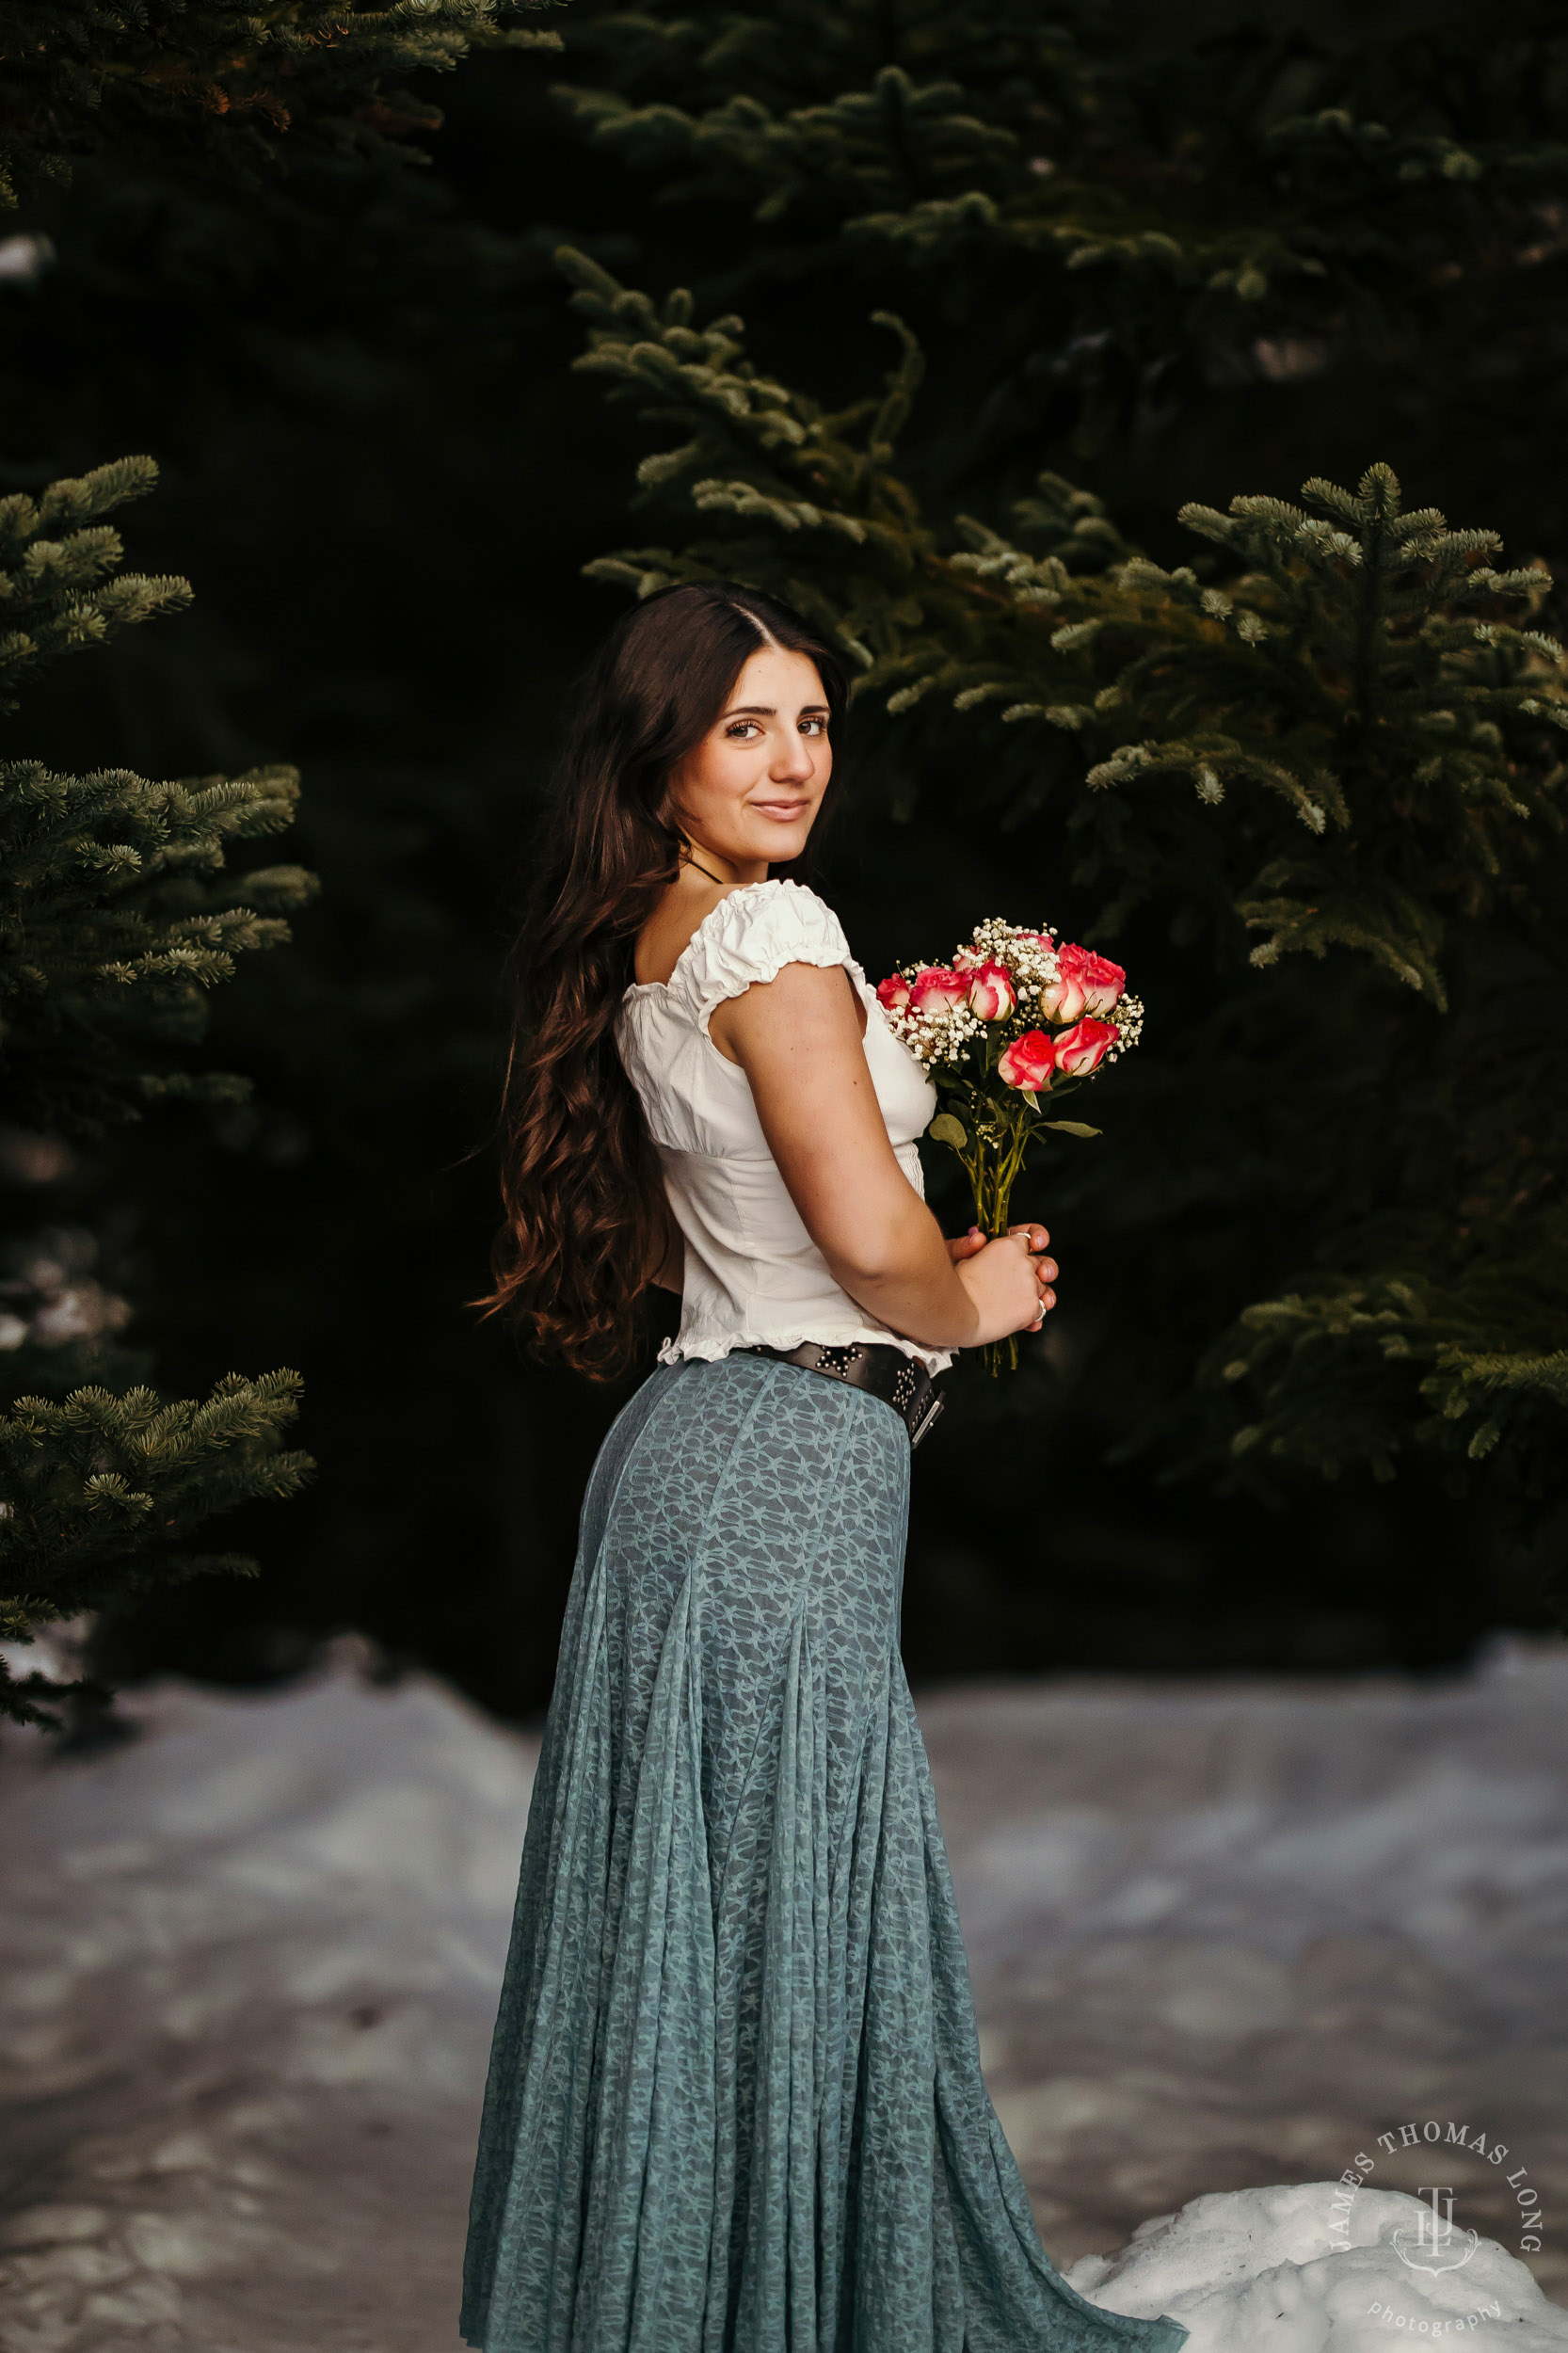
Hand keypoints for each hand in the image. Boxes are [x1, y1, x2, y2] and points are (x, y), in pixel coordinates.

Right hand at [951, 1224, 1058, 1344]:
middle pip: (1042, 1264)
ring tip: (1021, 1305)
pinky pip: (1041, 1310)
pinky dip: (1032, 1317)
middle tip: (1027, 1283)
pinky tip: (1021, 1322)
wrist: (954, 1312)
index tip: (1037, 1245)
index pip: (1030, 1236)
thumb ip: (972, 1247)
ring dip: (1036, 1296)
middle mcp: (1023, 1262)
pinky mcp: (1032, 1307)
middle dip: (1038, 1273)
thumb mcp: (960, 1259)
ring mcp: (1030, 1284)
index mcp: (1007, 1246)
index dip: (1036, 1239)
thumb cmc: (952, 1287)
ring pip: (1044, 1288)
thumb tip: (979, 1238)